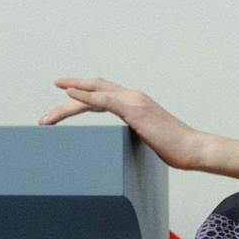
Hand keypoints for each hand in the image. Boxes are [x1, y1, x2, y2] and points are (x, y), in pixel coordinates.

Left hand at [42, 79, 210, 171]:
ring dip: (67, 99)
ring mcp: (133, 100)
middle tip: (45, 117)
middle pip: (92, 89)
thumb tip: (118, 147)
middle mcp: (132, 96)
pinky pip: (102, 100)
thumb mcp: (147, 140)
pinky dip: (84, 96)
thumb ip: (133, 136)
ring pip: (93, 93)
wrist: (192, 148)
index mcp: (135, 103)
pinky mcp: (134, 109)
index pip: (101, 95)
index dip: (80, 96)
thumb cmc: (174, 149)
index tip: (60, 103)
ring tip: (47, 115)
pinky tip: (67, 95)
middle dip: (67, 95)